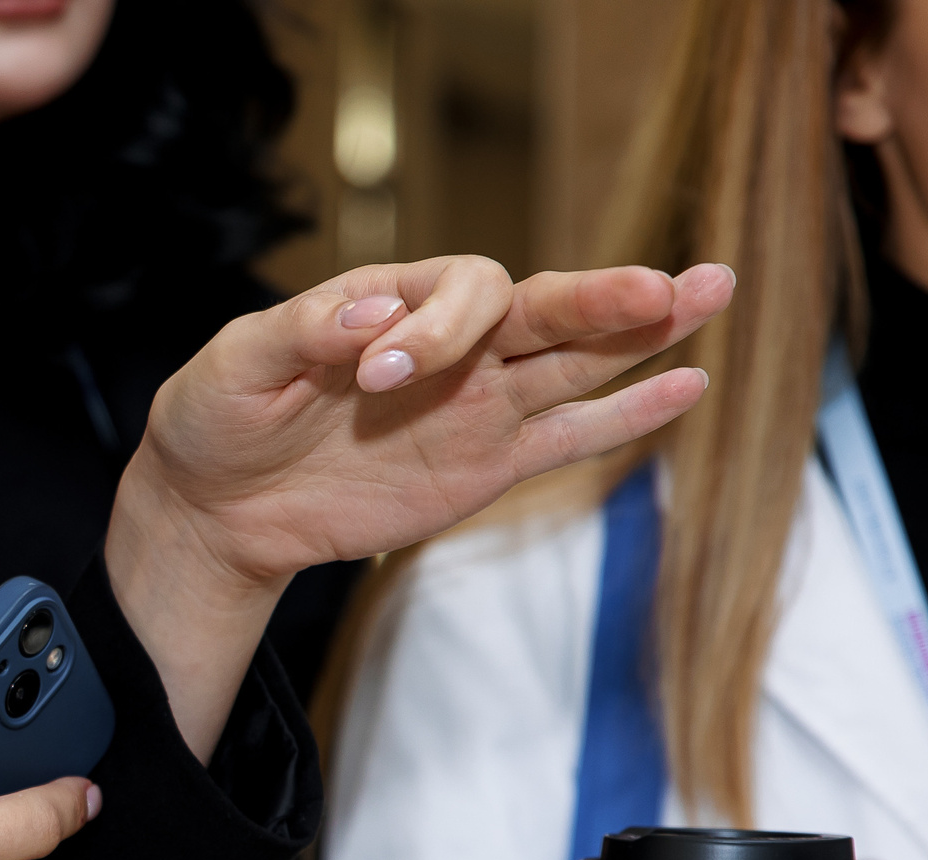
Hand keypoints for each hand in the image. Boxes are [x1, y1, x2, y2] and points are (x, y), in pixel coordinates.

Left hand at [107, 257, 735, 755]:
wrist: (215, 506)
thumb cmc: (219, 418)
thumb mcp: (234, 365)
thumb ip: (300, 332)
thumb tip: (373, 316)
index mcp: (395, 301)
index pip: (461, 290)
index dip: (436, 327)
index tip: (371, 375)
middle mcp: (453, 346)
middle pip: (545, 309)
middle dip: (602, 297)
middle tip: (662, 286)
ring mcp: (477, 406)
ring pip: (576, 361)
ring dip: (643, 332)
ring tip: (712, 290)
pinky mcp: (485, 468)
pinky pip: (568, 439)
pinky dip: (626, 416)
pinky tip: (688, 383)